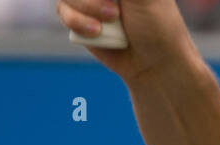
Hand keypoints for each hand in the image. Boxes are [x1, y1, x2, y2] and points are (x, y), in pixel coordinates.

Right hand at [55, 0, 194, 84]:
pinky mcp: (77, 17)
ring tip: (113, 18)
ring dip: (88, 5)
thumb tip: (112, 1)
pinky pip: (63, 11)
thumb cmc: (156, 22)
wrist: (153, 63)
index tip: (112, 4)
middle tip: (115, 8)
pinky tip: (97, 31)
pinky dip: (78, 21)